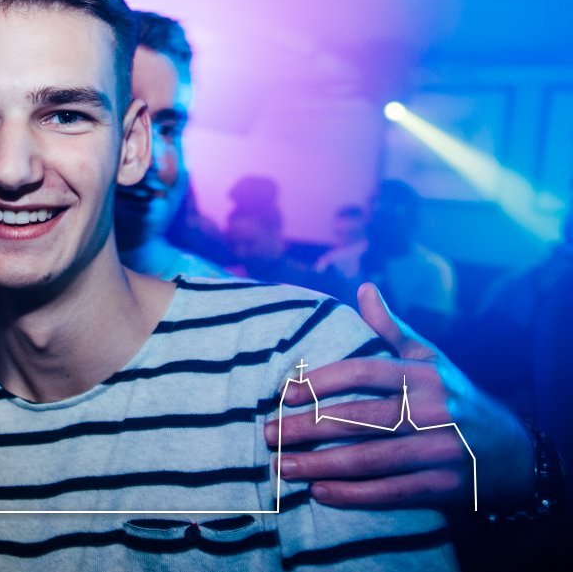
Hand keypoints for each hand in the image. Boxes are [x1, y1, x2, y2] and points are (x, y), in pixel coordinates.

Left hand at [265, 282, 534, 510]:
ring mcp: (440, 451)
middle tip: (269, 434)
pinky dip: (353, 495)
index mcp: (423, 375)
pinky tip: (319, 493)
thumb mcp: (430, 358)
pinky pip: (391, 493)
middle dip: (308, 427)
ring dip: (321, 464)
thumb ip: (391, 329)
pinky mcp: (444, 487)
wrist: (512, 451)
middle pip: (359, 419)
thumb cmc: (455, 396)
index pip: (363, 372)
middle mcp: (433, 411)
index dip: (320, 382)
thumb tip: (363, 288)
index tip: (283, 394)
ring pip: (370, 459)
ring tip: (282, 467)